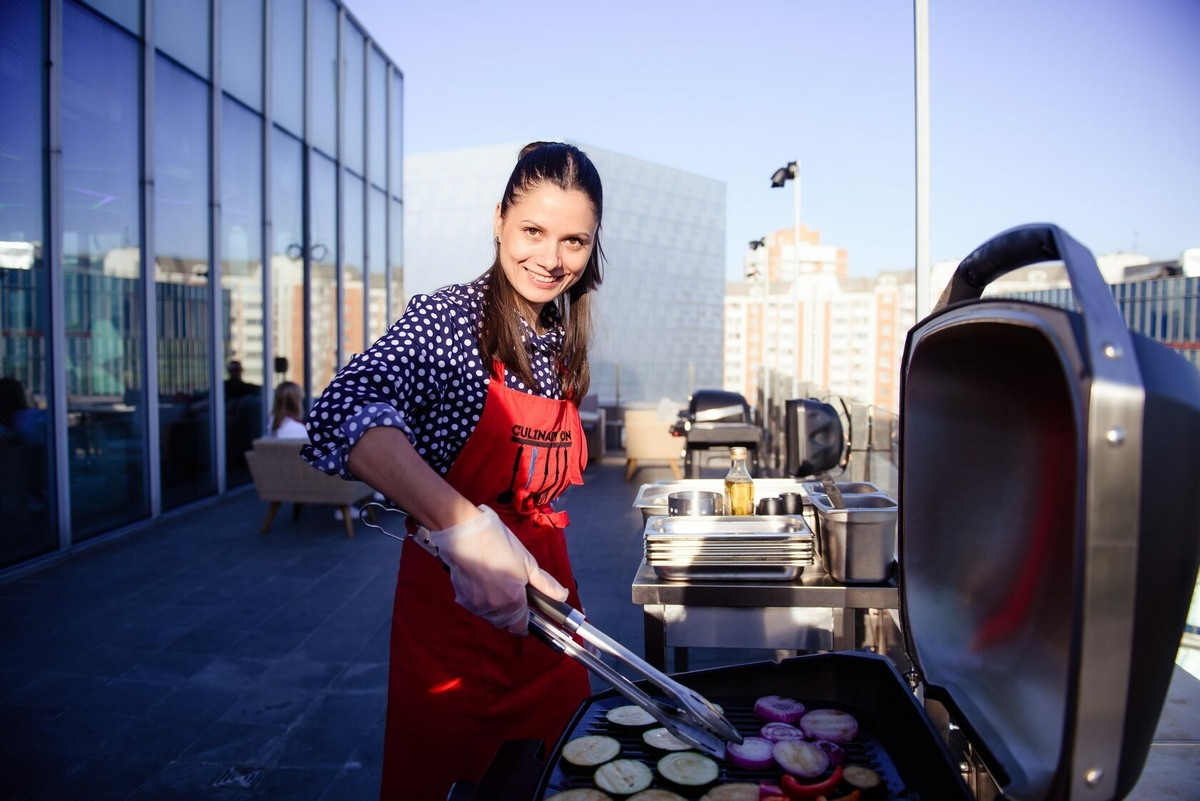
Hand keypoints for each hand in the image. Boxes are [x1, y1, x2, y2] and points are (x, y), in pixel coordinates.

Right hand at [424, 505, 567, 633]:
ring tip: (496, 584)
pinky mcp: (461, 597)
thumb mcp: (527, 562)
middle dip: (511, 614)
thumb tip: (562, 596)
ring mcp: (476, 604)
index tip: (527, 613)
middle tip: (512, 592)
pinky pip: (475, 605)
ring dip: (495, 607)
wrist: (464, 532)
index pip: (520, 628)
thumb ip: (545, 584)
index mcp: (513, 601)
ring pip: (489, 615)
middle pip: (504, 622)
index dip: (525, 623)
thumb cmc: (499, 543)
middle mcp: (494, 608)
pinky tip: (482, 580)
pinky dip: (480, 599)